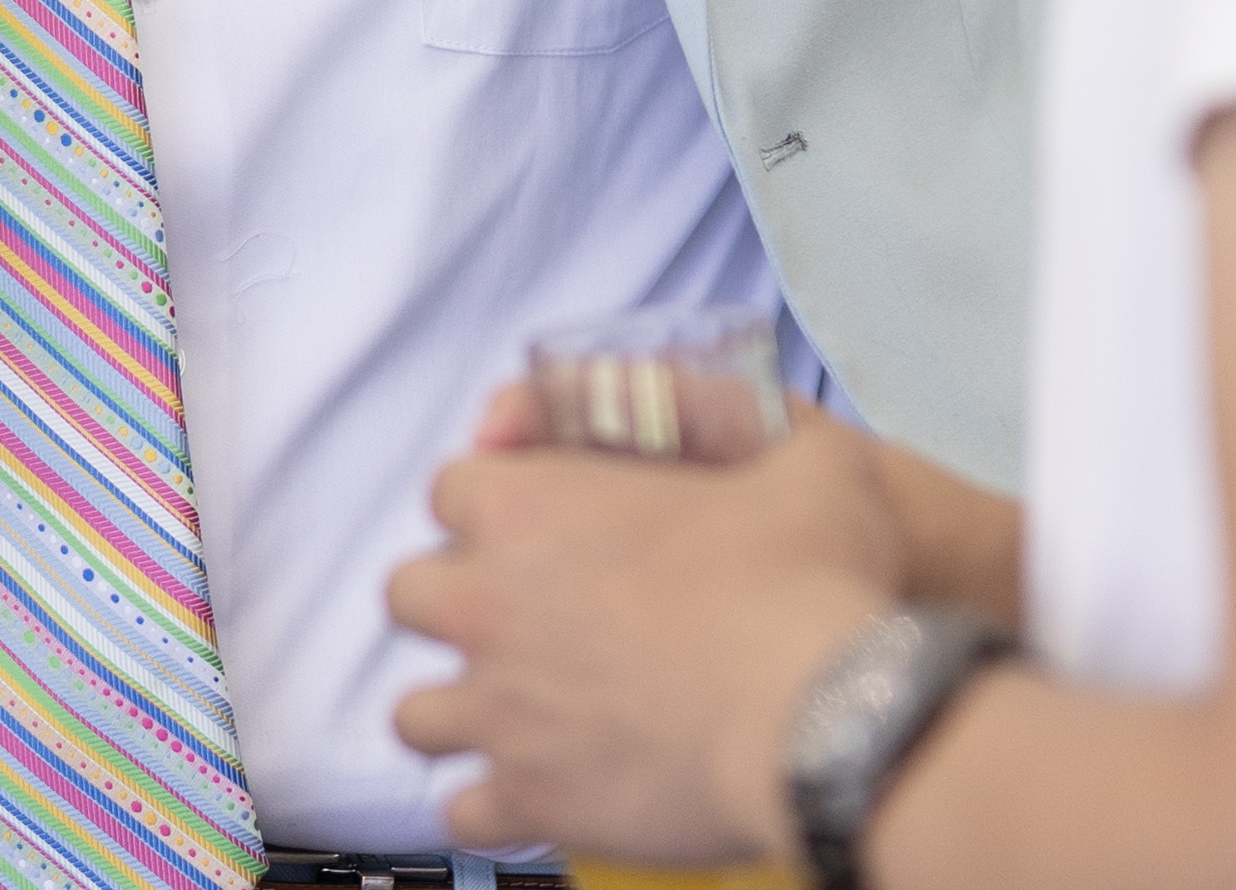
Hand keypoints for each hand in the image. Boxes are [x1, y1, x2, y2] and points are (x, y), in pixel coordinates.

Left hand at [389, 413, 912, 866]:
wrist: (827, 720)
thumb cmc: (811, 584)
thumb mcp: (805, 456)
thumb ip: (748, 421)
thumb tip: (751, 422)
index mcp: (529, 506)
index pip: (450, 489)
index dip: (495, 506)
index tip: (536, 532)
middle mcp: (488, 602)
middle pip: (409, 596)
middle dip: (454, 605)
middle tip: (519, 623)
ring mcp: (497, 708)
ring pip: (415, 714)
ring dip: (458, 712)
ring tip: (517, 719)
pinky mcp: (528, 798)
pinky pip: (462, 814)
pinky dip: (494, 809)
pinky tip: (539, 796)